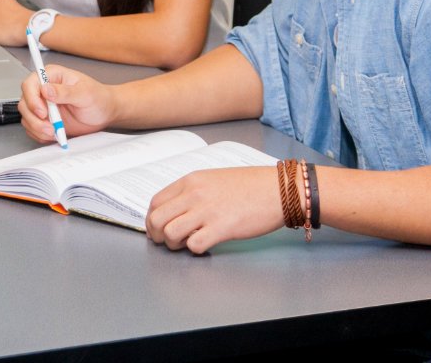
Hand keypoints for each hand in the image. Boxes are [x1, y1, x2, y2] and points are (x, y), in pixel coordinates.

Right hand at [18, 64, 113, 143]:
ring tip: (54, 132)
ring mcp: (43, 105)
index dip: (32, 98)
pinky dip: (40, 134)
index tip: (43, 112)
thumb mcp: (85, 93)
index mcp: (52, 76)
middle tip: (50, 127)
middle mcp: (44, 89)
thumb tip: (46, 89)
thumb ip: (65, 92)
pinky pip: (32, 128)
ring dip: (37, 128)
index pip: (30, 84)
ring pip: (26, 116)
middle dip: (34, 118)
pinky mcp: (44, 119)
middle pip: (25, 102)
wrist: (104, 113)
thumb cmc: (98, 98)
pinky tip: (53, 135)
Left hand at [145, 166, 282, 253]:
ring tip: (185, 244)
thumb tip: (174, 211)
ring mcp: (207, 211)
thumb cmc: (249, 186)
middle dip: (157, 235)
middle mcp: (194, 195)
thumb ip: (191, 192)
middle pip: (157, 219)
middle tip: (168, 241)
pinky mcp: (222, 228)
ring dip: (174, 244)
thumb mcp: (212, 180)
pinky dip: (194, 250)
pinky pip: (194, 245)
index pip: (155, 202)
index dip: (152, 219)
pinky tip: (204, 245)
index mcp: (190, 181)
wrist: (278, 190)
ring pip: (170, 233)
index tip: (157, 228)